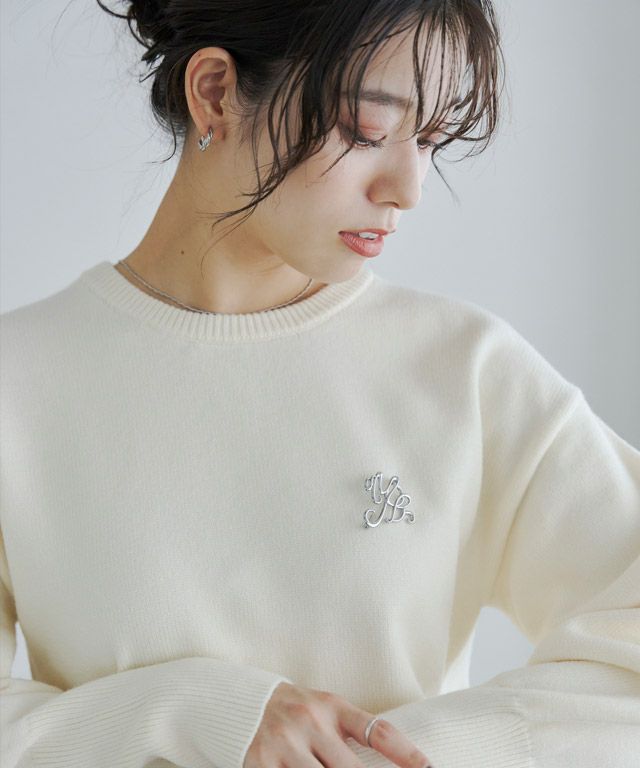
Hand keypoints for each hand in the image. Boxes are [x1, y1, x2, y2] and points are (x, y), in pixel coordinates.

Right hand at [243, 681, 432, 767]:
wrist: (243, 705)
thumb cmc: (297, 711)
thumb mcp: (327, 710)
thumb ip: (353, 730)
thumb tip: (397, 761)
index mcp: (332, 706)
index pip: (378, 731)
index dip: (407, 755)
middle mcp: (310, 723)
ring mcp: (285, 745)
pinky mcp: (262, 765)